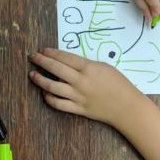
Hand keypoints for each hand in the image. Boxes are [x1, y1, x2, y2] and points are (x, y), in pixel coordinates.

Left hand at [28, 48, 146, 126]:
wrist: (126, 107)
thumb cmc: (118, 84)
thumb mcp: (103, 67)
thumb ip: (85, 65)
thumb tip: (67, 62)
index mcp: (88, 68)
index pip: (64, 57)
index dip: (51, 53)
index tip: (42, 50)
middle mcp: (80, 82)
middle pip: (55, 69)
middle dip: (41, 61)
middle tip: (33, 57)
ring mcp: (78, 96)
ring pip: (52, 87)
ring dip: (39, 79)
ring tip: (32, 74)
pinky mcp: (77, 109)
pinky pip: (58, 104)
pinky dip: (49, 97)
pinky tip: (45, 92)